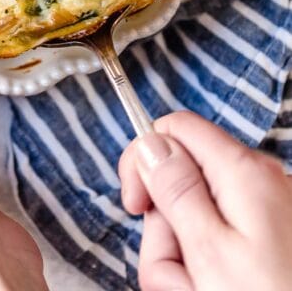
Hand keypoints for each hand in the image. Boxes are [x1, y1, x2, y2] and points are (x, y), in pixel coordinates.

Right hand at [119, 111, 291, 290]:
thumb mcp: (209, 252)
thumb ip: (175, 189)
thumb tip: (151, 142)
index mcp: (243, 172)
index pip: (175, 130)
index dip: (144, 159)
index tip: (134, 204)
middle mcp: (259, 183)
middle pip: (183, 185)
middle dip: (167, 234)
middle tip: (182, 280)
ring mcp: (267, 215)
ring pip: (198, 223)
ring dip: (186, 265)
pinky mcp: (272, 243)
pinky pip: (224, 247)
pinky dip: (212, 275)